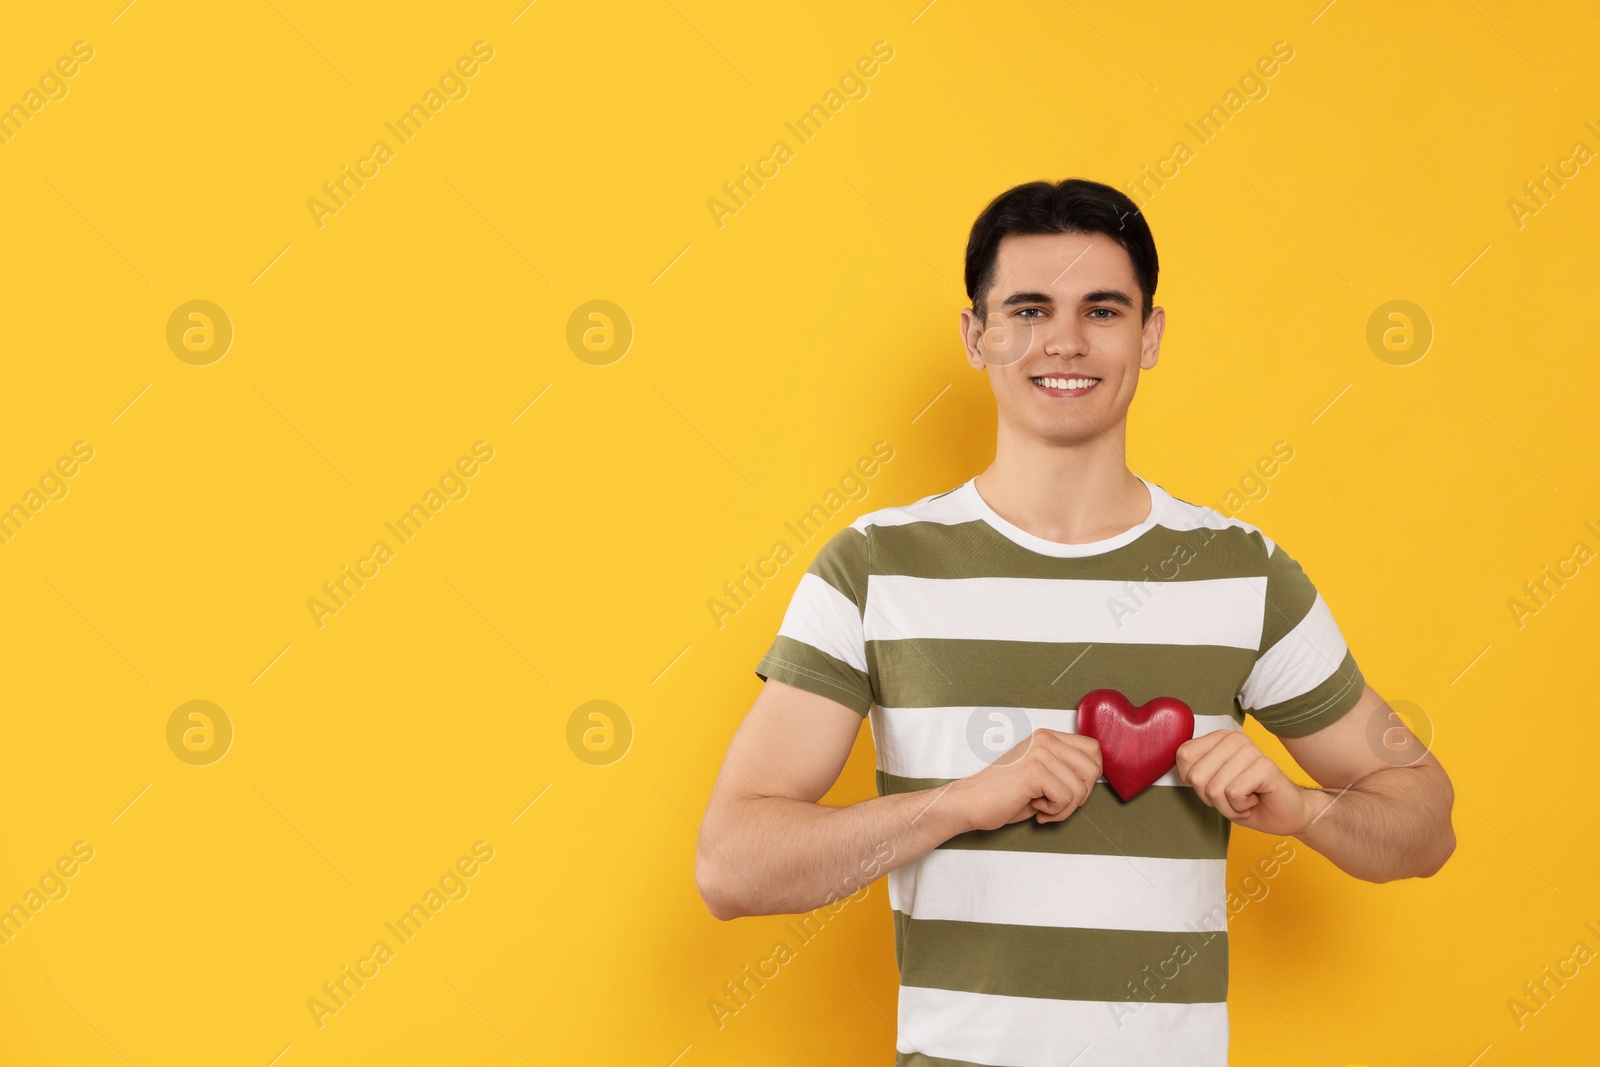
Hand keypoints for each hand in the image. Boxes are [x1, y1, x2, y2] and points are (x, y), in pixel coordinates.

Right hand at [954, 729, 1103, 831]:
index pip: (1093, 749)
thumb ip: (1065, 769)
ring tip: (1042, 807)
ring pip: (1081, 789)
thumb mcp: (1041, 774)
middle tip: (1057, 803)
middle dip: (1081, 795)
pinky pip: (1066, 799)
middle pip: (1093, 768)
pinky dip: (1055, 812)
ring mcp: (1039, 753)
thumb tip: (1094, 777)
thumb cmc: (1003, 794)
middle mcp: (1045, 740)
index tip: (1071, 790)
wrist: (970, 803)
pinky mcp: (1034, 772)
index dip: (1090, 775)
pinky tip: (1035, 808)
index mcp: (1047, 737)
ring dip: (1065, 808)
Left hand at [1175, 729, 1318, 835]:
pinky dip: (1241, 807)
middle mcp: (1235, 739)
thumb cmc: (1247, 800)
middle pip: (1196, 776)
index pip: (1184, 756)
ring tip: (1245, 799)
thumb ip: (1194, 770)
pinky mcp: (1265, 766)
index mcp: (1219, 738)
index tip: (1216, 785)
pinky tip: (1255, 800)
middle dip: (1211, 798)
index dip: (1194, 782)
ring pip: (1215, 788)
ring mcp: (1251, 751)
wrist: (1284, 815)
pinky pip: (1234, 793)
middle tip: (1233, 796)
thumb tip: (1178, 761)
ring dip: (1228, 805)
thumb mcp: (1211, 785)